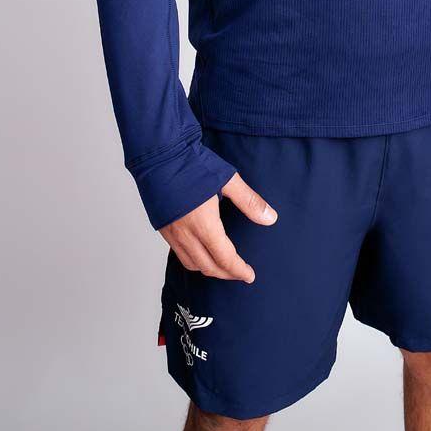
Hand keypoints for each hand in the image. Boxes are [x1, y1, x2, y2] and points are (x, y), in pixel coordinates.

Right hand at [159, 171, 277, 281]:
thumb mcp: (228, 180)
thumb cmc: (193, 164)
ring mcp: (171, 233)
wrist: (159, 155)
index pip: (224, 259)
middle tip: (240, 274)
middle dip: (226, 274)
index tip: (249, 275)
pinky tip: (201, 251)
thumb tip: (270, 218)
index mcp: (204, 224)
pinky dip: (193, 259)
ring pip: (191, 264)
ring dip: (208, 269)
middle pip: (208, 267)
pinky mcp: (162, 227)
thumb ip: (249, 202)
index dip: (238, 270)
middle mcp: (185, 234)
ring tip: (222, 265)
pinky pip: (179, 254)